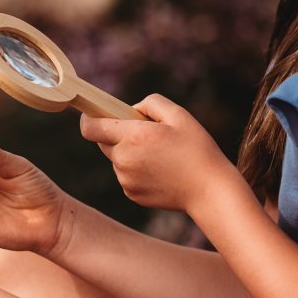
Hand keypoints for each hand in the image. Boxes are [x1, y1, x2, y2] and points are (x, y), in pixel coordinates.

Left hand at [79, 94, 237, 213]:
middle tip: (145, 135)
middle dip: (117, 135)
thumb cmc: (196, 149)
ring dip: (130, 153)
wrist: (209, 190)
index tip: (93, 115)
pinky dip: (137, 171)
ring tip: (160, 156)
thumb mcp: (178, 115)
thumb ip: (150, 103)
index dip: (88, 119)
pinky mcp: (131, 193)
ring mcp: (125, 179)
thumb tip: (130, 109)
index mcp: (133, 137)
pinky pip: (126, 175)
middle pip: (104, 142)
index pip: (91, 128)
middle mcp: (123, 159)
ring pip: (117, 159)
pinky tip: (161, 171)